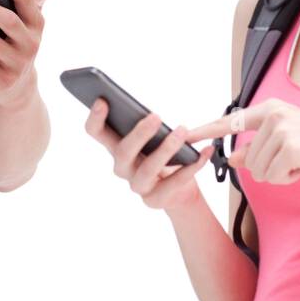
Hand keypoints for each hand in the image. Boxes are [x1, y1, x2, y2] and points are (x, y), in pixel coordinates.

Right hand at [83, 100, 213, 210]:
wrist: (178, 190)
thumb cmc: (162, 154)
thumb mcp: (153, 137)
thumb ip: (146, 125)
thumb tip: (153, 115)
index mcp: (115, 146)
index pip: (96, 132)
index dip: (95, 118)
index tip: (103, 100)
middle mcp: (122, 167)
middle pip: (123, 152)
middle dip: (139, 134)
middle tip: (156, 116)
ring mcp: (137, 185)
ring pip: (147, 169)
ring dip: (166, 149)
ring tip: (182, 131)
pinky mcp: (155, 200)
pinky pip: (174, 182)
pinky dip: (192, 165)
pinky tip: (204, 152)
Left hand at [184, 98, 299, 185]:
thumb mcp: (288, 143)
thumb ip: (258, 148)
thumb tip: (232, 158)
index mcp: (272, 108)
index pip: (231, 120)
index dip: (207, 130)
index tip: (186, 134)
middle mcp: (274, 114)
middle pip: (247, 158)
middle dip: (269, 168)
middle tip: (297, 159)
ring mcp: (282, 129)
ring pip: (258, 169)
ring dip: (279, 174)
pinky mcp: (290, 147)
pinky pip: (272, 176)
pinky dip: (288, 178)